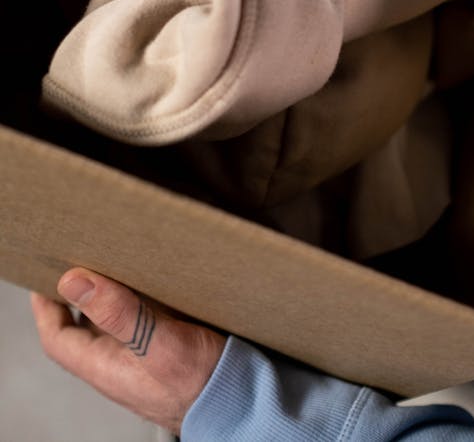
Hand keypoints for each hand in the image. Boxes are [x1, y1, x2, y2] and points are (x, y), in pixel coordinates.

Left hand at [31, 269, 225, 433]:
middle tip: (79, 255)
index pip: (59, 338)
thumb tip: (74, 282)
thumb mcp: (159, 345)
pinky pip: (140, 318)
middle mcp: (118, 363)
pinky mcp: (165, 347)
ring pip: (112, 320)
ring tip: (112, 256)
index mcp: (106, 367)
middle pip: (82, 326)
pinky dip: (138, 294)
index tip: (45, 274)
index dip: (46, 307)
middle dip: (76, 293)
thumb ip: (119, 314)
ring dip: (109, 290)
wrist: (243, 402)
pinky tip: (151, 274)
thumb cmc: (202, 382)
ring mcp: (141, 357)